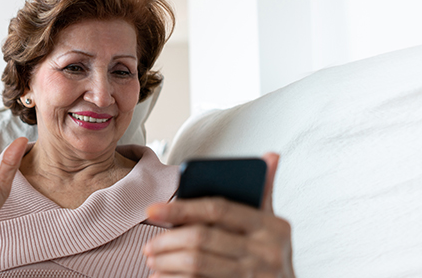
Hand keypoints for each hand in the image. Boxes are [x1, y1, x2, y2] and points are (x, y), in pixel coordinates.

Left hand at [143, 153, 294, 277]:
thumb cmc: (271, 254)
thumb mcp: (273, 225)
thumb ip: (264, 192)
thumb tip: (271, 155)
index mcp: (272, 226)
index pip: (217, 209)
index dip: (181, 208)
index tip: (152, 210)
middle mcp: (267, 251)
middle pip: (202, 238)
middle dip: (168, 241)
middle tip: (148, 245)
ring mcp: (254, 276)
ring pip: (197, 264)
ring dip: (167, 262)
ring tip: (152, 260)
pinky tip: (163, 277)